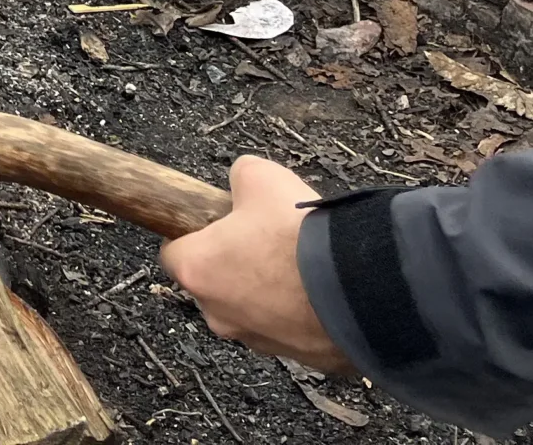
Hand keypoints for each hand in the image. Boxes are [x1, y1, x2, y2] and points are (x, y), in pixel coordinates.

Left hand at [160, 158, 354, 374]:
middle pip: (213, 283)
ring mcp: (255, 340)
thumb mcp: (261, 177)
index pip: (174, 252)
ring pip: (251, 308)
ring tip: (300, 264)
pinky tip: (319, 289)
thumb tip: (243, 181)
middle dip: (234, 262)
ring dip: (268, 289)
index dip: (194, 233)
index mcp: (196, 270)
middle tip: (264, 239)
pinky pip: (287, 328)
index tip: (216, 223)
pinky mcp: (294, 356)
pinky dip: (297, 311)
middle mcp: (217, 313)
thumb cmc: (299, 235)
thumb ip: (240, 176)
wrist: (359, 286)